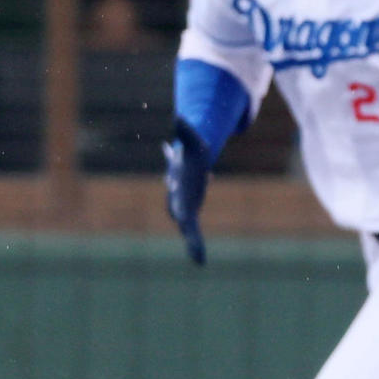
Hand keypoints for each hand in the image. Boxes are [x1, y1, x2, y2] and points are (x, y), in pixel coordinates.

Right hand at [163, 119, 210, 265]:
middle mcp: (178, 201)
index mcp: (179, 186)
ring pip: (188, 230)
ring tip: (198, 259)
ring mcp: (184, 210)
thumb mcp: (193, 141)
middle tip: (192, 247)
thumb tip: (179, 117)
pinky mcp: (191, 214)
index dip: (181, 208)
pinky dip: (195, 245)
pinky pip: (193, 232)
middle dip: (187, 230)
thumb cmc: (192, 151)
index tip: (183, 217)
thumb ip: (186, 131)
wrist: (187, 162)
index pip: (179, 199)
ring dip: (193, 244)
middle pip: (183, 219)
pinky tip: (199, 261)